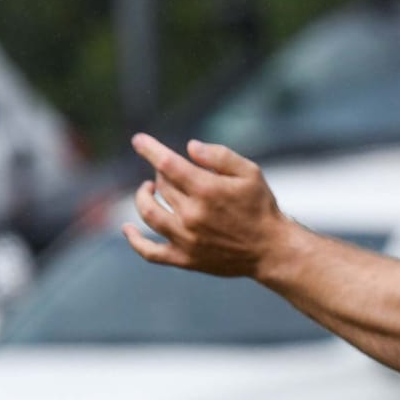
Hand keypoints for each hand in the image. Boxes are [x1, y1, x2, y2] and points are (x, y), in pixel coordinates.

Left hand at [124, 135, 284, 280]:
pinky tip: (128, 229)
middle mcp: (192, 215)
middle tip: (172, 172)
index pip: (166, 164)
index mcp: (207, 190)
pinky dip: (135, 240)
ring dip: (143, 197)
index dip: (149, 149)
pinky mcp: (185, 259)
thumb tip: (189, 147)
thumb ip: (219, 156)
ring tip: (148, 190)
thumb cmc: (261, 208)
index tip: (138, 141)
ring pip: (149, 213)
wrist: (272, 250)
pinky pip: (150, 252)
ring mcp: (186, 239)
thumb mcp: (250, 173)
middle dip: (162, 174)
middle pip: (160, 186)